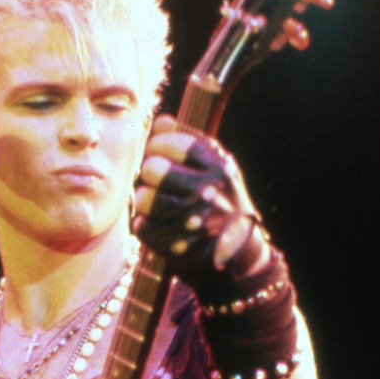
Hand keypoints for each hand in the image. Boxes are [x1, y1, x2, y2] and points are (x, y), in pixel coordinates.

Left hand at [133, 115, 267, 282]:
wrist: (239, 258)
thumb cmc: (221, 203)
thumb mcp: (215, 169)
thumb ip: (187, 142)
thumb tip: (161, 120)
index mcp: (218, 167)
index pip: (170, 143)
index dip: (157, 146)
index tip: (160, 154)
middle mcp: (208, 192)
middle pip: (152, 168)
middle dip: (150, 174)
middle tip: (159, 182)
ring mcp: (193, 221)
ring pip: (143, 198)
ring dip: (145, 201)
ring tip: (157, 204)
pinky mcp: (177, 246)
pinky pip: (140, 226)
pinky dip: (146, 226)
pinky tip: (159, 225)